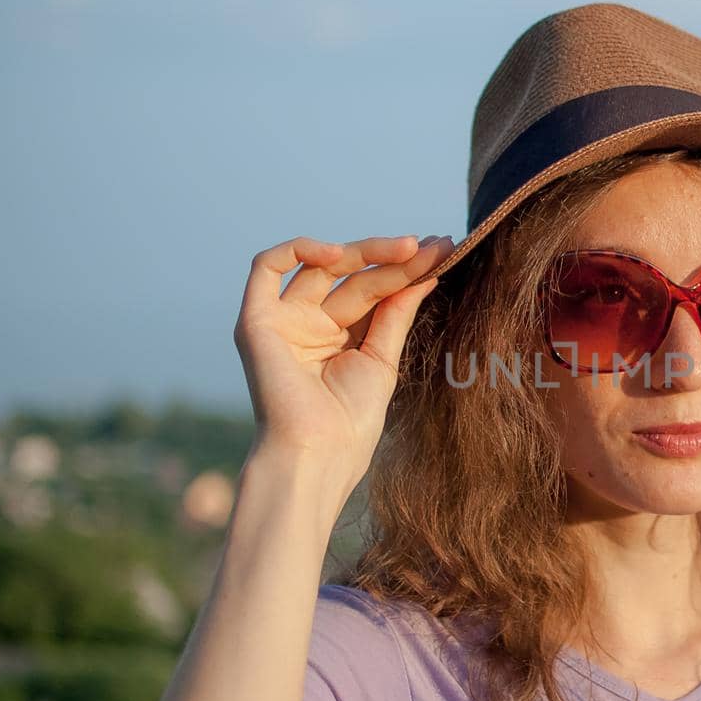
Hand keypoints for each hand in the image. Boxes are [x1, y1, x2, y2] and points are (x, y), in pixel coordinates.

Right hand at [233, 233, 453, 497]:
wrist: (318, 453)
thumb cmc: (350, 422)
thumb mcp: (383, 359)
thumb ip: (396, 313)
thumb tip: (425, 271)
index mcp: (339, 338)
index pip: (373, 291)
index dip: (407, 270)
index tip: (443, 250)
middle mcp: (309, 325)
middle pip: (353, 277)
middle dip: (394, 260)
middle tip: (433, 246)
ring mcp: (283, 321)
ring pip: (320, 267)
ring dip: (364, 251)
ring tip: (405, 248)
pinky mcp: (256, 321)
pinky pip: (266, 268)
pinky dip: (298, 250)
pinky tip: (337, 252)